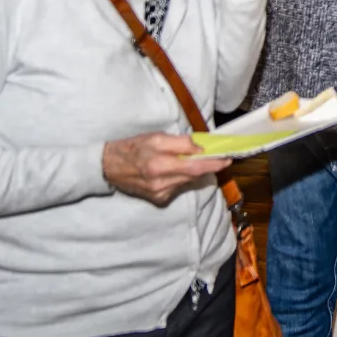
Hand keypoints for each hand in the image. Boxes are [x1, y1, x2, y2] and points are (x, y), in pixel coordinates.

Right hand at [102, 133, 230, 205]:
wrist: (108, 167)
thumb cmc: (133, 148)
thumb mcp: (155, 138)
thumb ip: (180, 143)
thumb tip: (201, 148)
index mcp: (159, 165)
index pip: (195, 167)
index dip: (214, 164)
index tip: (228, 158)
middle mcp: (160, 183)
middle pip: (194, 175)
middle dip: (207, 166)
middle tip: (216, 156)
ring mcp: (159, 193)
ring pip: (187, 181)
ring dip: (192, 171)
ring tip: (182, 160)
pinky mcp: (158, 199)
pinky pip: (178, 187)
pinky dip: (181, 178)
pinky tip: (171, 171)